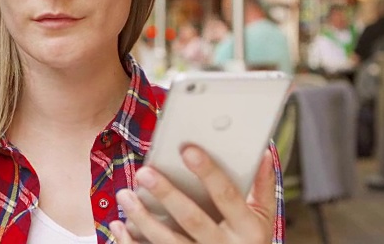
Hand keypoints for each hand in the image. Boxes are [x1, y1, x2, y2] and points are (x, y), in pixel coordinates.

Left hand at [109, 145, 275, 243]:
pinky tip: (120, 225)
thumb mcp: (264, 219)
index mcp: (248, 229)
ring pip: (168, 241)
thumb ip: (263, 187)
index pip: (226, 196)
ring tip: (125, 195)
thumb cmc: (249, 243)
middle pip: (192, 219)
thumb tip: (264, 152)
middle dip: (167, 194)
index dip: (208, 172)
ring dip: (143, 218)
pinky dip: (132, 242)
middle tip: (144, 173)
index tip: (188, 149)